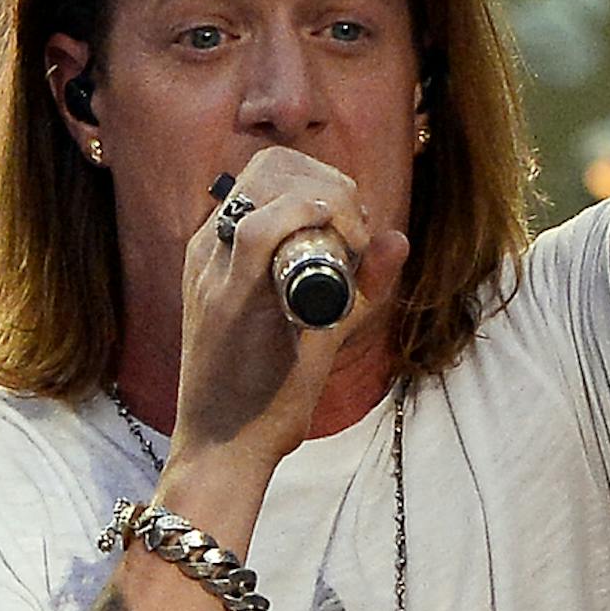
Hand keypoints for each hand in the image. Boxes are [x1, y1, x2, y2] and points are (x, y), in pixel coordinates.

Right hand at [167, 150, 407, 487]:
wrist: (223, 446)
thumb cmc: (263, 392)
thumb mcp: (315, 323)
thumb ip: (355, 282)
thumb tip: (397, 237)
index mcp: (222, 247)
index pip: (271, 171)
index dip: (325, 181)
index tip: (353, 226)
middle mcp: (212, 247)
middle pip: (272, 164)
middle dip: (330, 182)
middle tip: (356, 234)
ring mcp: (215, 268)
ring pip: (269, 181)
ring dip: (326, 198)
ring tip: (348, 247)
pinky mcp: (225, 297)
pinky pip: (263, 227)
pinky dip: (309, 219)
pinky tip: (338, 249)